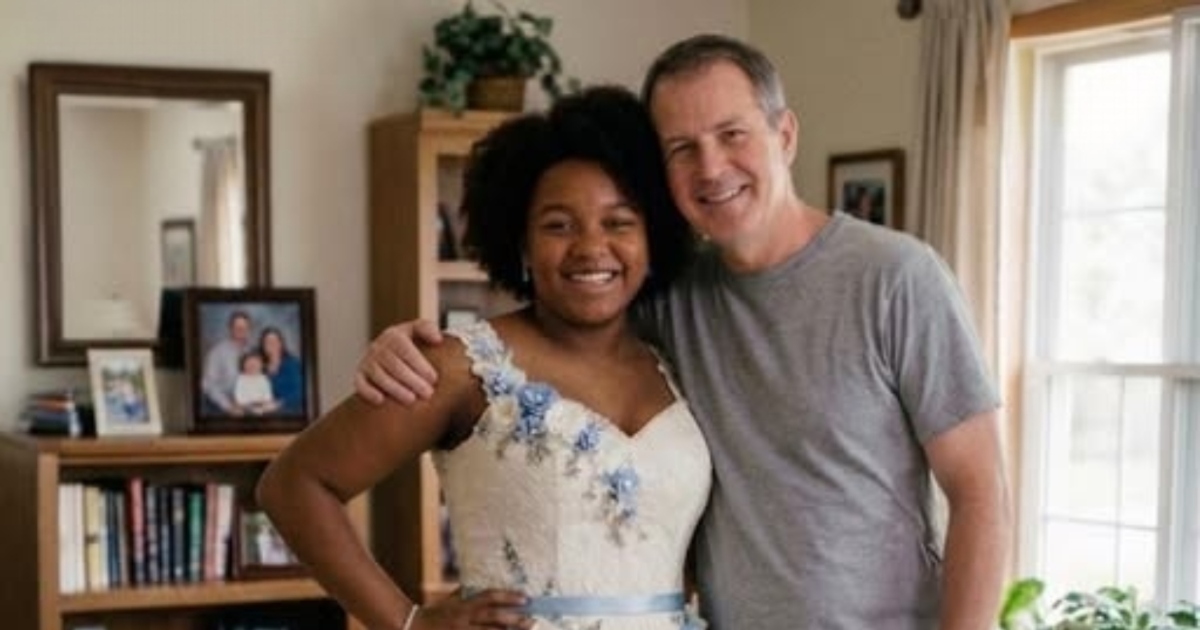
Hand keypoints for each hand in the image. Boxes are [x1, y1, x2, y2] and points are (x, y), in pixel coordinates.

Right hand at [354, 319, 443, 404]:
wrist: (391, 350)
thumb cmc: (410, 342)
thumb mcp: (418, 330)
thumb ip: (428, 329)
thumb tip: (438, 339)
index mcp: (394, 335)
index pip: (405, 349)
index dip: (419, 364)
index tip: (433, 379)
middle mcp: (378, 347)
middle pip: (394, 365)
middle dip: (412, 380)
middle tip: (428, 393)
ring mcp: (367, 361)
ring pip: (379, 376)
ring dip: (395, 389)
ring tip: (411, 399)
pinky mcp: (360, 375)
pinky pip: (360, 383)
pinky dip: (368, 392)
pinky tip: (381, 400)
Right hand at [412, 588, 532, 628]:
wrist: (412, 627)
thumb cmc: (435, 613)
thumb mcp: (451, 601)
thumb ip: (467, 594)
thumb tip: (484, 586)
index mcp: (464, 605)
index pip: (489, 597)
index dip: (508, 596)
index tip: (525, 598)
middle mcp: (464, 619)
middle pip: (493, 618)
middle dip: (514, 620)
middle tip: (532, 620)